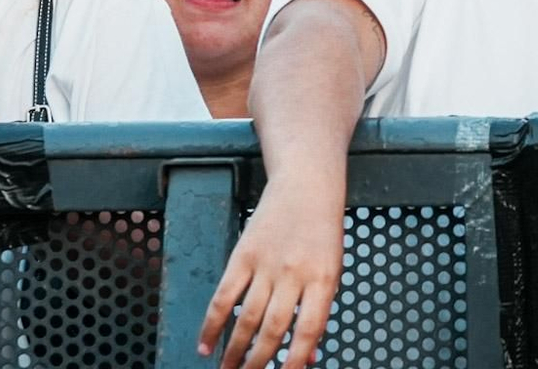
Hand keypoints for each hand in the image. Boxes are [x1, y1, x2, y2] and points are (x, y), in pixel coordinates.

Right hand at [200, 175, 343, 368]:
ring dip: (234, 351)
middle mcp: (294, 274)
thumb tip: (307, 358)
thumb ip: (319, 312)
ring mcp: (266, 264)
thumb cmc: (322, 234)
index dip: (296, 360)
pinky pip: (224, 296)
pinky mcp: (242, 255)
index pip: (309, 329)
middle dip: (258, 363)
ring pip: (246, 318)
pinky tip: (205, 345)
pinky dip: (212, 324)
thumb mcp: (332, 270)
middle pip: (273, 328)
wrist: (305, 186)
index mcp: (323, 279)